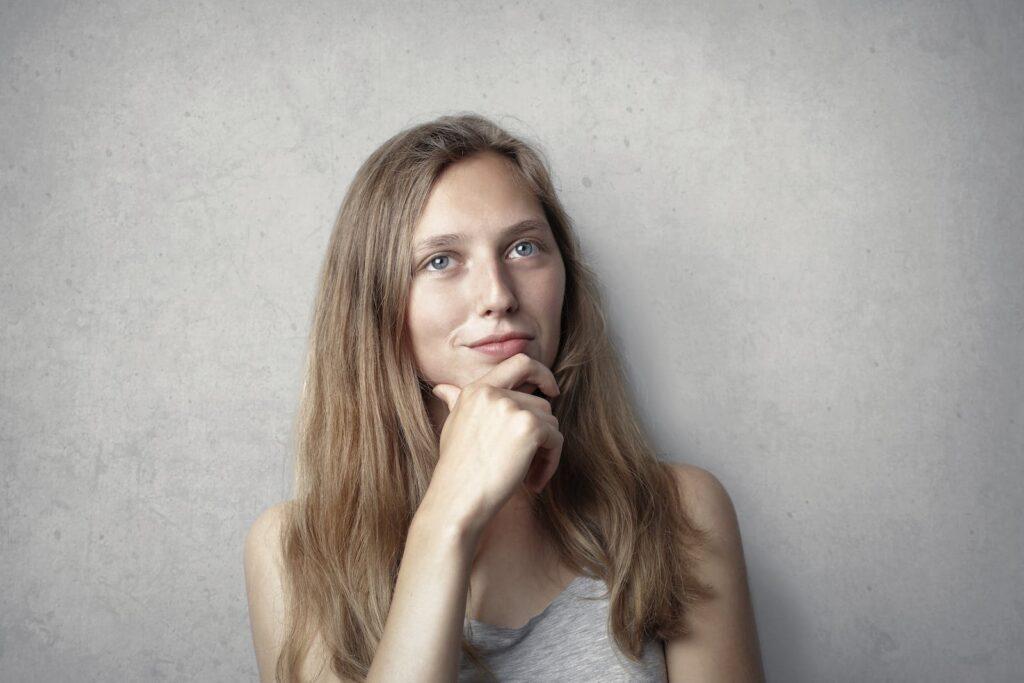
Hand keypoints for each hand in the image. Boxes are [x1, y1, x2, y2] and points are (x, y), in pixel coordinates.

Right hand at [421, 353, 562, 538]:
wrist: (457, 500)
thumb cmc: (455, 470)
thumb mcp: (453, 427)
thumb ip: (456, 402)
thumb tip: (442, 389)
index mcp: (476, 389)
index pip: (519, 362)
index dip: (541, 372)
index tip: (551, 390)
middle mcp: (493, 392)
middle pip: (541, 403)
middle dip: (542, 433)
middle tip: (530, 461)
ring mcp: (512, 407)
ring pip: (551, 422)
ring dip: (546, 451)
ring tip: (527, 475)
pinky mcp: (530, 427)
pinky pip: (556, 440)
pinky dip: (551, 463)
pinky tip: (533, 483)